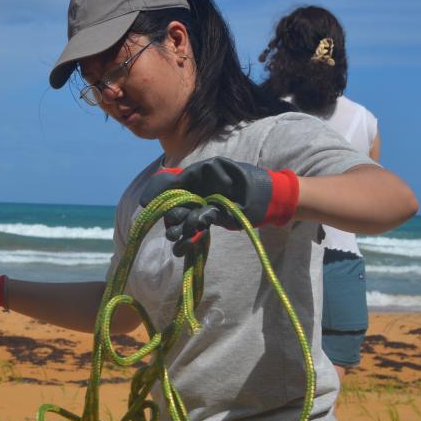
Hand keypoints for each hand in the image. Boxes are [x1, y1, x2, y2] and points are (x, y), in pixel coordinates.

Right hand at [139, 157, 298, 254]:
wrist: (273, 200)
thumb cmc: (255, 187)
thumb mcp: (229, 182)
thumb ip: (207, 193)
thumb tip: (188, 205)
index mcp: (203, 173)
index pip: (173, 180)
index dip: (157, 192)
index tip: (147, 204)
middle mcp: (200, 187)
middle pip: (175, 202)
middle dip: (172, 217)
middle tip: (172, 230)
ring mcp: (203, 202)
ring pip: (183, 216)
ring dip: (178, 230)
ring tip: (177, 242)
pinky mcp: (209, 216)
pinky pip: (193, 226)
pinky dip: (188, 237)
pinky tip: (182, 247)